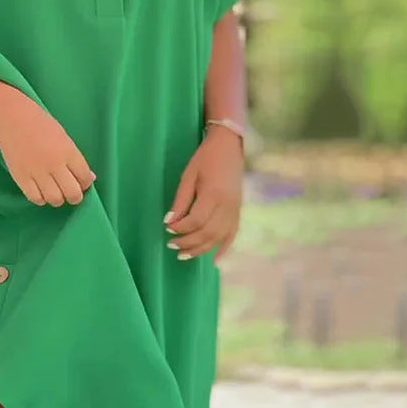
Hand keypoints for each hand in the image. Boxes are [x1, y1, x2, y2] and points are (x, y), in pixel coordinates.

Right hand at [0, 86, 95, 206]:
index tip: (81, 182)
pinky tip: (40, 190)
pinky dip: (41, 198)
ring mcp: (37, 172)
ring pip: (55, 199)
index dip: (85, 184)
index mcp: (68, 151)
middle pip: (72, 194)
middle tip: (70, 192)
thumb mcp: (64, 137)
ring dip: (57, 198)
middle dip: (75, 196)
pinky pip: (35, 198)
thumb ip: (76, 159)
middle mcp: (55, 164)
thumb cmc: (40, 124)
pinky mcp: (21, 177)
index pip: (85, 178)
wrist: (12, 118)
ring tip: (54, 191)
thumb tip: (89, 178)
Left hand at [163, 125, 243, 262]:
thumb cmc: (204, 158)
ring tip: (184, 254)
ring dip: (201, 249)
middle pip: (207, 233)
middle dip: (188, 242)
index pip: (195, 220)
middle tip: (171, 245)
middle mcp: (227, 205)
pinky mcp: (238, 211)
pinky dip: (224, 249)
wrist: (229, 146)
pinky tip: (215, 261)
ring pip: (219, 237)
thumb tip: (169, 222)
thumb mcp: (188, 176)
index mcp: (213, 194)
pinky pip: (233, 234)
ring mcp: (235, 209)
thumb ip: (180, 200)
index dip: (180, 228)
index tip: (167, 229)